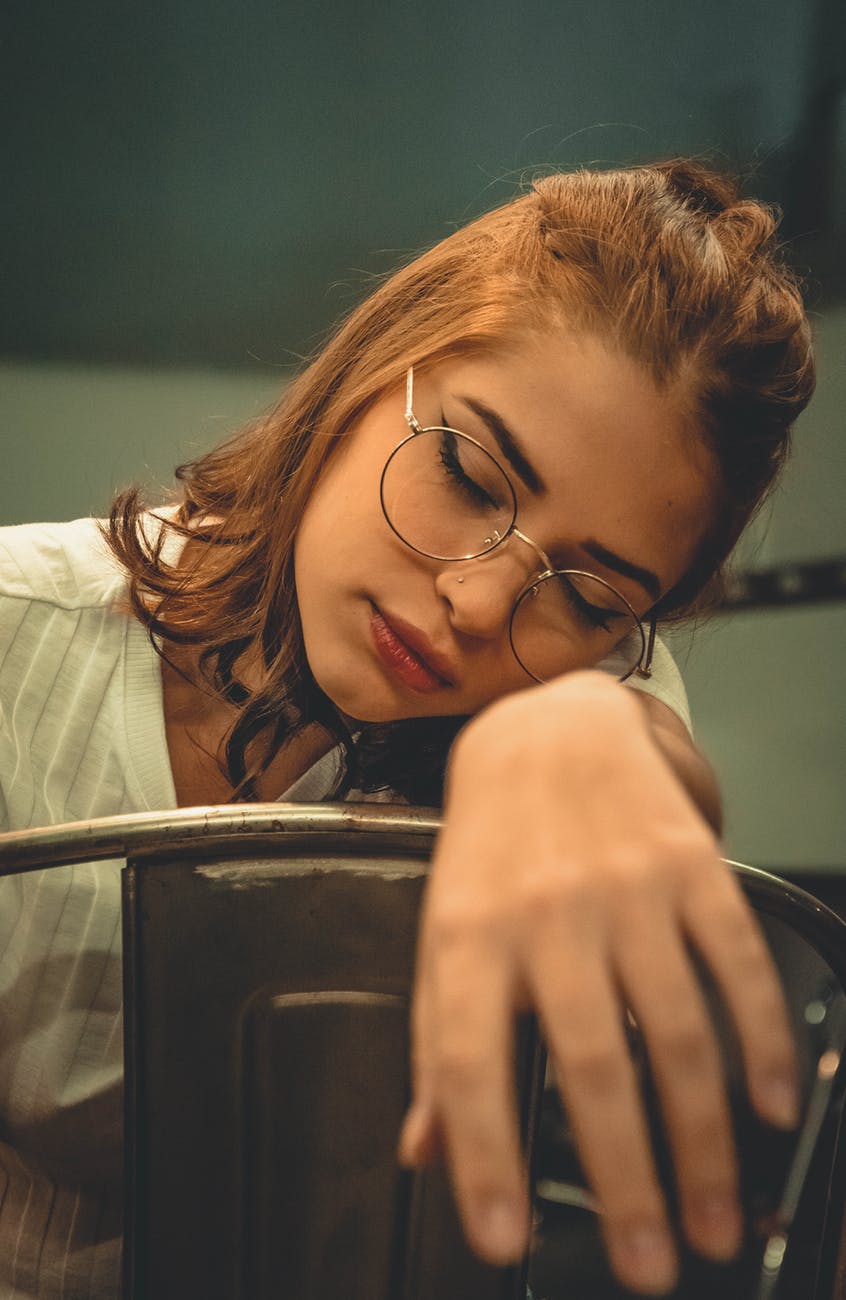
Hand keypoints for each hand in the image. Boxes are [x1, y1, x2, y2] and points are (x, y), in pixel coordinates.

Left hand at [398, 671, 797, 1294]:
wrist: (545, 730)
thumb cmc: (489, 846)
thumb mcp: (441, 930)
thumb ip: (436, 1041)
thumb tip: (423, 1149)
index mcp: (470, 935)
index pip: (468, 1063)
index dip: (481, 1158)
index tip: (500, 1237)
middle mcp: (548, 913)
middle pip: (592, 1065)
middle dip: (624, 1181)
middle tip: (649, 1263)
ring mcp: (627, 889)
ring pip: (678, 1033)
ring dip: (705, 1142)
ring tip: (716, 1217)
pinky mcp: (691, 868)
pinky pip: (738, 965)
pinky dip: (761, 1041)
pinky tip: (767, 1105)